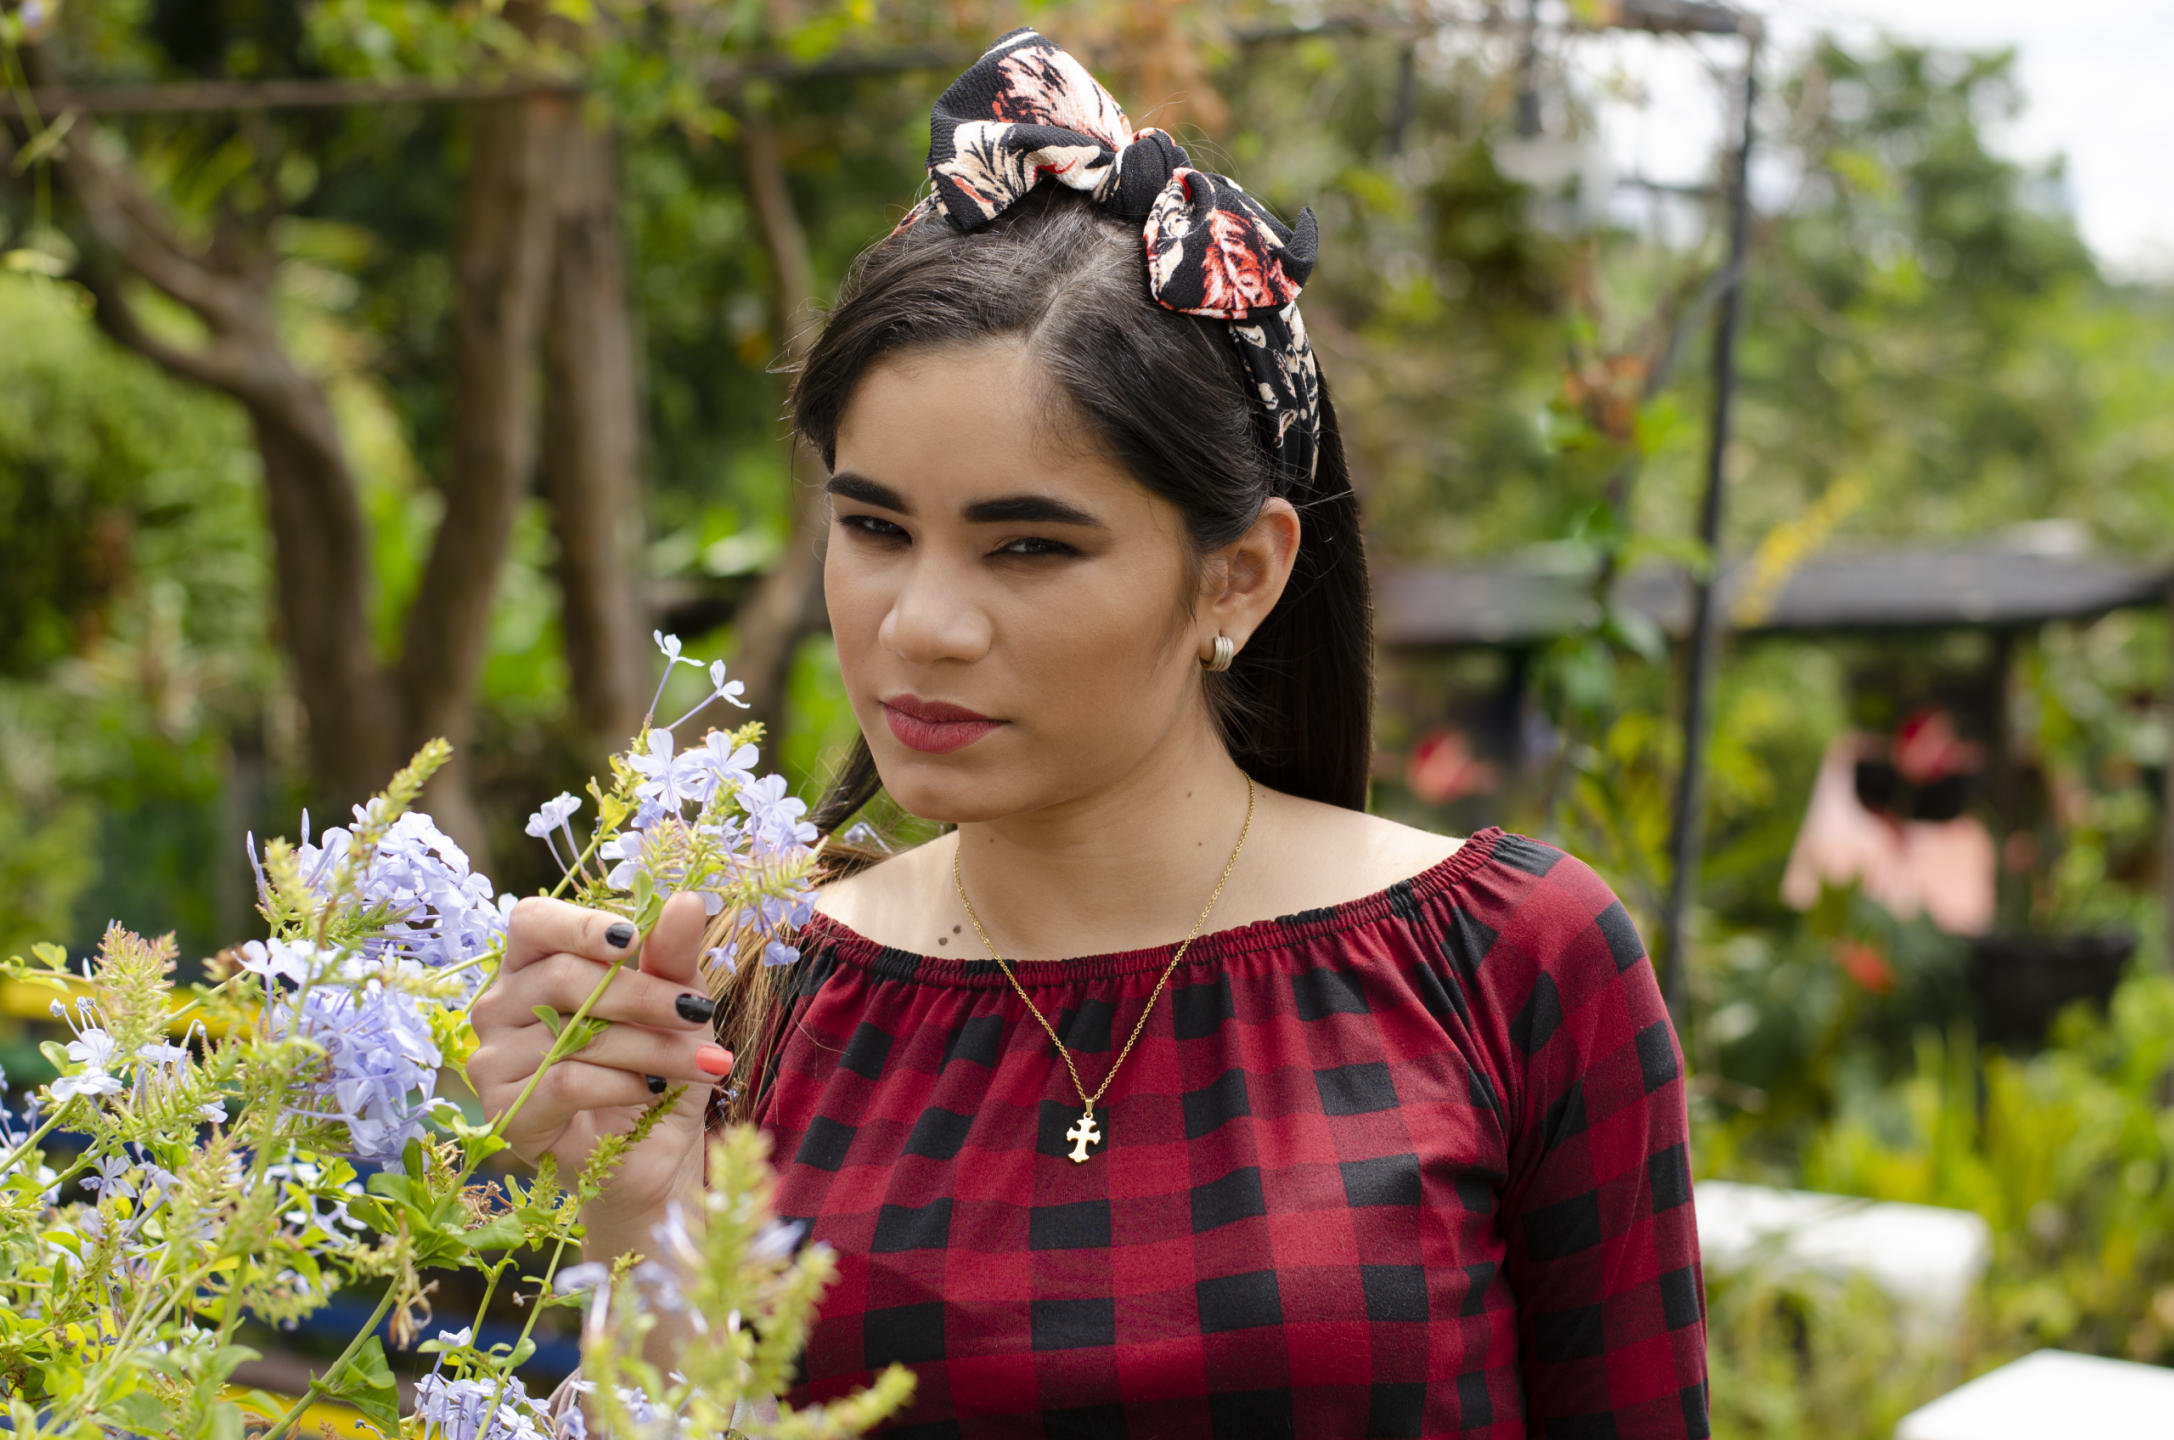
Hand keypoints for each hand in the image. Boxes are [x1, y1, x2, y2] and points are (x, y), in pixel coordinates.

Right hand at [467, 891, 729, 1223]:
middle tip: (700, 1014)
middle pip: (564, 977)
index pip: (533, 921)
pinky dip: (624, 1084)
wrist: (653, 1152)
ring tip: (703, 1062)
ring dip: (651, 1047)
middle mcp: (499, 1007)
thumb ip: (673, 953)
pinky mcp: (505, 1112)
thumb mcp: (677, 999)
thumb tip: (685, 900)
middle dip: (645, 995)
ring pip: (573, 1033)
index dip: (581, 925)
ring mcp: (493, 1060)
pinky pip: (566, 1083)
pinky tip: (656, 1090)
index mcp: (531, 965)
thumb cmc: (657, 1060)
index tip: (635, 939)